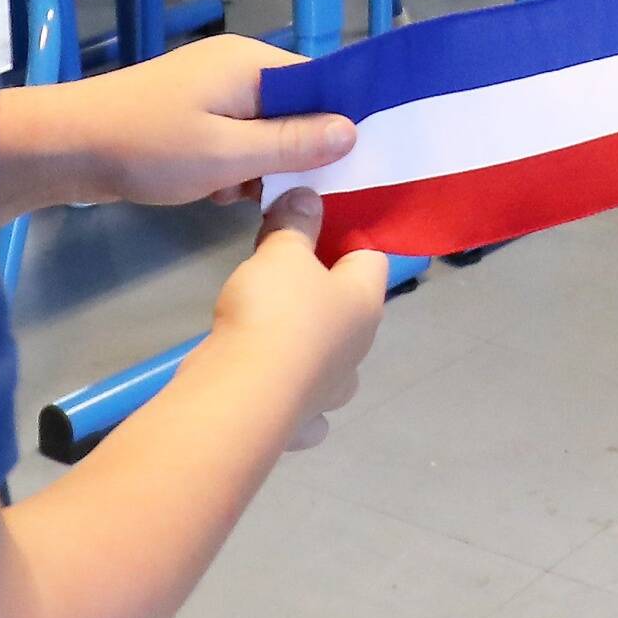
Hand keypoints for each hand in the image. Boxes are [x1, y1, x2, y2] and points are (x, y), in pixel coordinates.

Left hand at [31, 34, 355, 206]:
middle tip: (284, 190)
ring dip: (260, 166)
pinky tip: (215, 191)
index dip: (342, 122)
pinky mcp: (193, 112)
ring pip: (265, 130)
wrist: (67, 148)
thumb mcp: (228, 153)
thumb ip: (293, 143)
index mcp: (252, 63)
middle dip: (294, 153)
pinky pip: (236, 137)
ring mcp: (212, 88)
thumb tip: (353, 131)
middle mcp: (238, 67)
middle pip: (296, 109)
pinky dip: (233, 165)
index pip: (322, 82)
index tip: (357, 165)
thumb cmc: (149, 146)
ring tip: (235, 193)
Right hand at [214, 192, 384, 451]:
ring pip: (332, 362)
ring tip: (271, 332)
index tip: (314, 231)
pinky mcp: (299, 421)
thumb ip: (295, 223)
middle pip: (350, 311)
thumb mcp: (282, 253)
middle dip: (322, 294)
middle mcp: (358, 349)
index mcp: (365, 303)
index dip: (347, 240)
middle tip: (280, 277)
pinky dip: (291, 395)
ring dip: (311, 348)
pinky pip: (304, 404)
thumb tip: (308, 196)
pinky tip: (267, 383)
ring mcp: (331, 391)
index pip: (373, 259)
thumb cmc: (274, 311)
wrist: (244, 393)